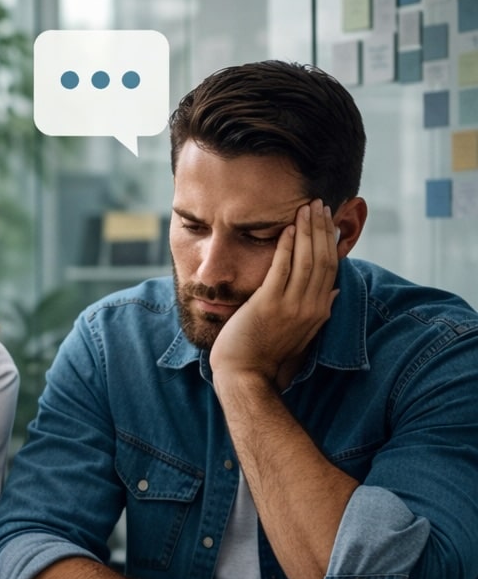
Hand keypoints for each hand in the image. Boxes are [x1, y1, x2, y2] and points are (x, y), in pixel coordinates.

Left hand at [209, 201, 338, 389]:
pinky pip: (281, 269)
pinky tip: (288, 228)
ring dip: (307, 231)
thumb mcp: (301, 333)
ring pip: (306, 260)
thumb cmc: (267, 353)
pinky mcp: (268, 304)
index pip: (331, 267)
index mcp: (319, 311)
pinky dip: (286, 246)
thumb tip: (333, 293)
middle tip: (319, 204)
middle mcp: (311, 306)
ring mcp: (291, 306)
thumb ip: (317, 311)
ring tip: (306, 208)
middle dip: (322, 229)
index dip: (331, 241)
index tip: (329, 220)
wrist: (245, 374)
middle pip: (323, 258)